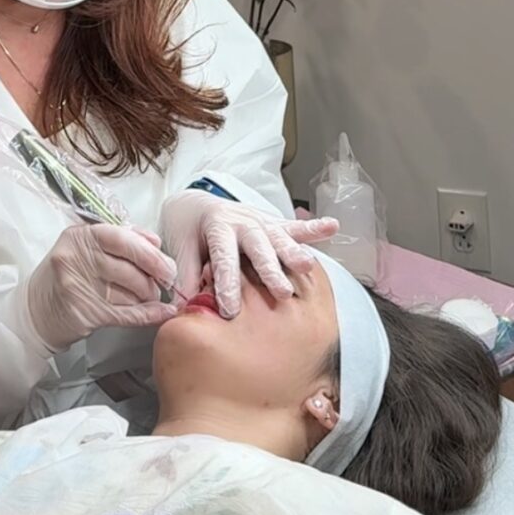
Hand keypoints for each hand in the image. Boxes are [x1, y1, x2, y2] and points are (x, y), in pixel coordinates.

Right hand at [27, 221, 177, 349]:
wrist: (35, 311)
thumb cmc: (66, 275)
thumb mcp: (86, 247)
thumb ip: (121, 238)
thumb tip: (155, 243)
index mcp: (79, 236)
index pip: (122, 239)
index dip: (149, 253)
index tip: (166, 263)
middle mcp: (75, 259)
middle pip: (128, 268)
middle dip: (155, 277)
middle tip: (167, 281)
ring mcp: (77, 287)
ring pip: (128, 293)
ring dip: (147, 297)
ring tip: (150, 296)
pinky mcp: (83, 313)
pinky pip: (125, 314)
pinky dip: (148, 314)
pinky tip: (161, 313)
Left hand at [161, 191, 338, 316]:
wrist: (194, 204)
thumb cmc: (187, 231)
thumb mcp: (180, 250)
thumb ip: (187, 276)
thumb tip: (187, 306)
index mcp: (217, 226)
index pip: (224, 257)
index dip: (227, 283)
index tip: (230, 309)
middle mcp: (242, 221)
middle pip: (258, 246)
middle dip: (270, 270)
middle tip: (281, 294)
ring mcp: (260, 220)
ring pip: (280, 237)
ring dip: (294, 252)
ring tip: (308, 267)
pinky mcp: (273, 223)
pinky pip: (294, 226)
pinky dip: (313, 228)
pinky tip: (333, 227)